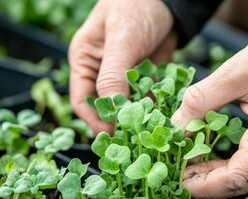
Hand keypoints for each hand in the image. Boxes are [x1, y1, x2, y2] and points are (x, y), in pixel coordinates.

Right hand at [69, 0, 176, 132]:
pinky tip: (167, 111)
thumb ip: (113, 73)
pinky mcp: (147, 77)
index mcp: (85, 61)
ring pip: (129, 106)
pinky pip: (149, 98)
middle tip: (135, 137)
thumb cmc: (136, 5)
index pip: (81, 99)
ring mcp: (126, 76)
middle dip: (119, 122)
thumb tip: (110, 109)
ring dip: (140, 116)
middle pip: (105, 107)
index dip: (94, 119)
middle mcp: (103, 72)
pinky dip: (157, 105)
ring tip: (153, 126)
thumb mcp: (122, 39)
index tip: (111, 133)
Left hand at [171, 29, 247, 198]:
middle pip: (247, 181)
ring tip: (195, 169)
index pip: (238, 176)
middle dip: (211, 183)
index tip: (181, 183)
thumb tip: (176, 128)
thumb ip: (200, 102)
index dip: (206, 184)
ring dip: (225, 174)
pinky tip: (219, 159)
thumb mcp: (234, 73)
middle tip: (182, 177)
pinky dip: (241, 163)